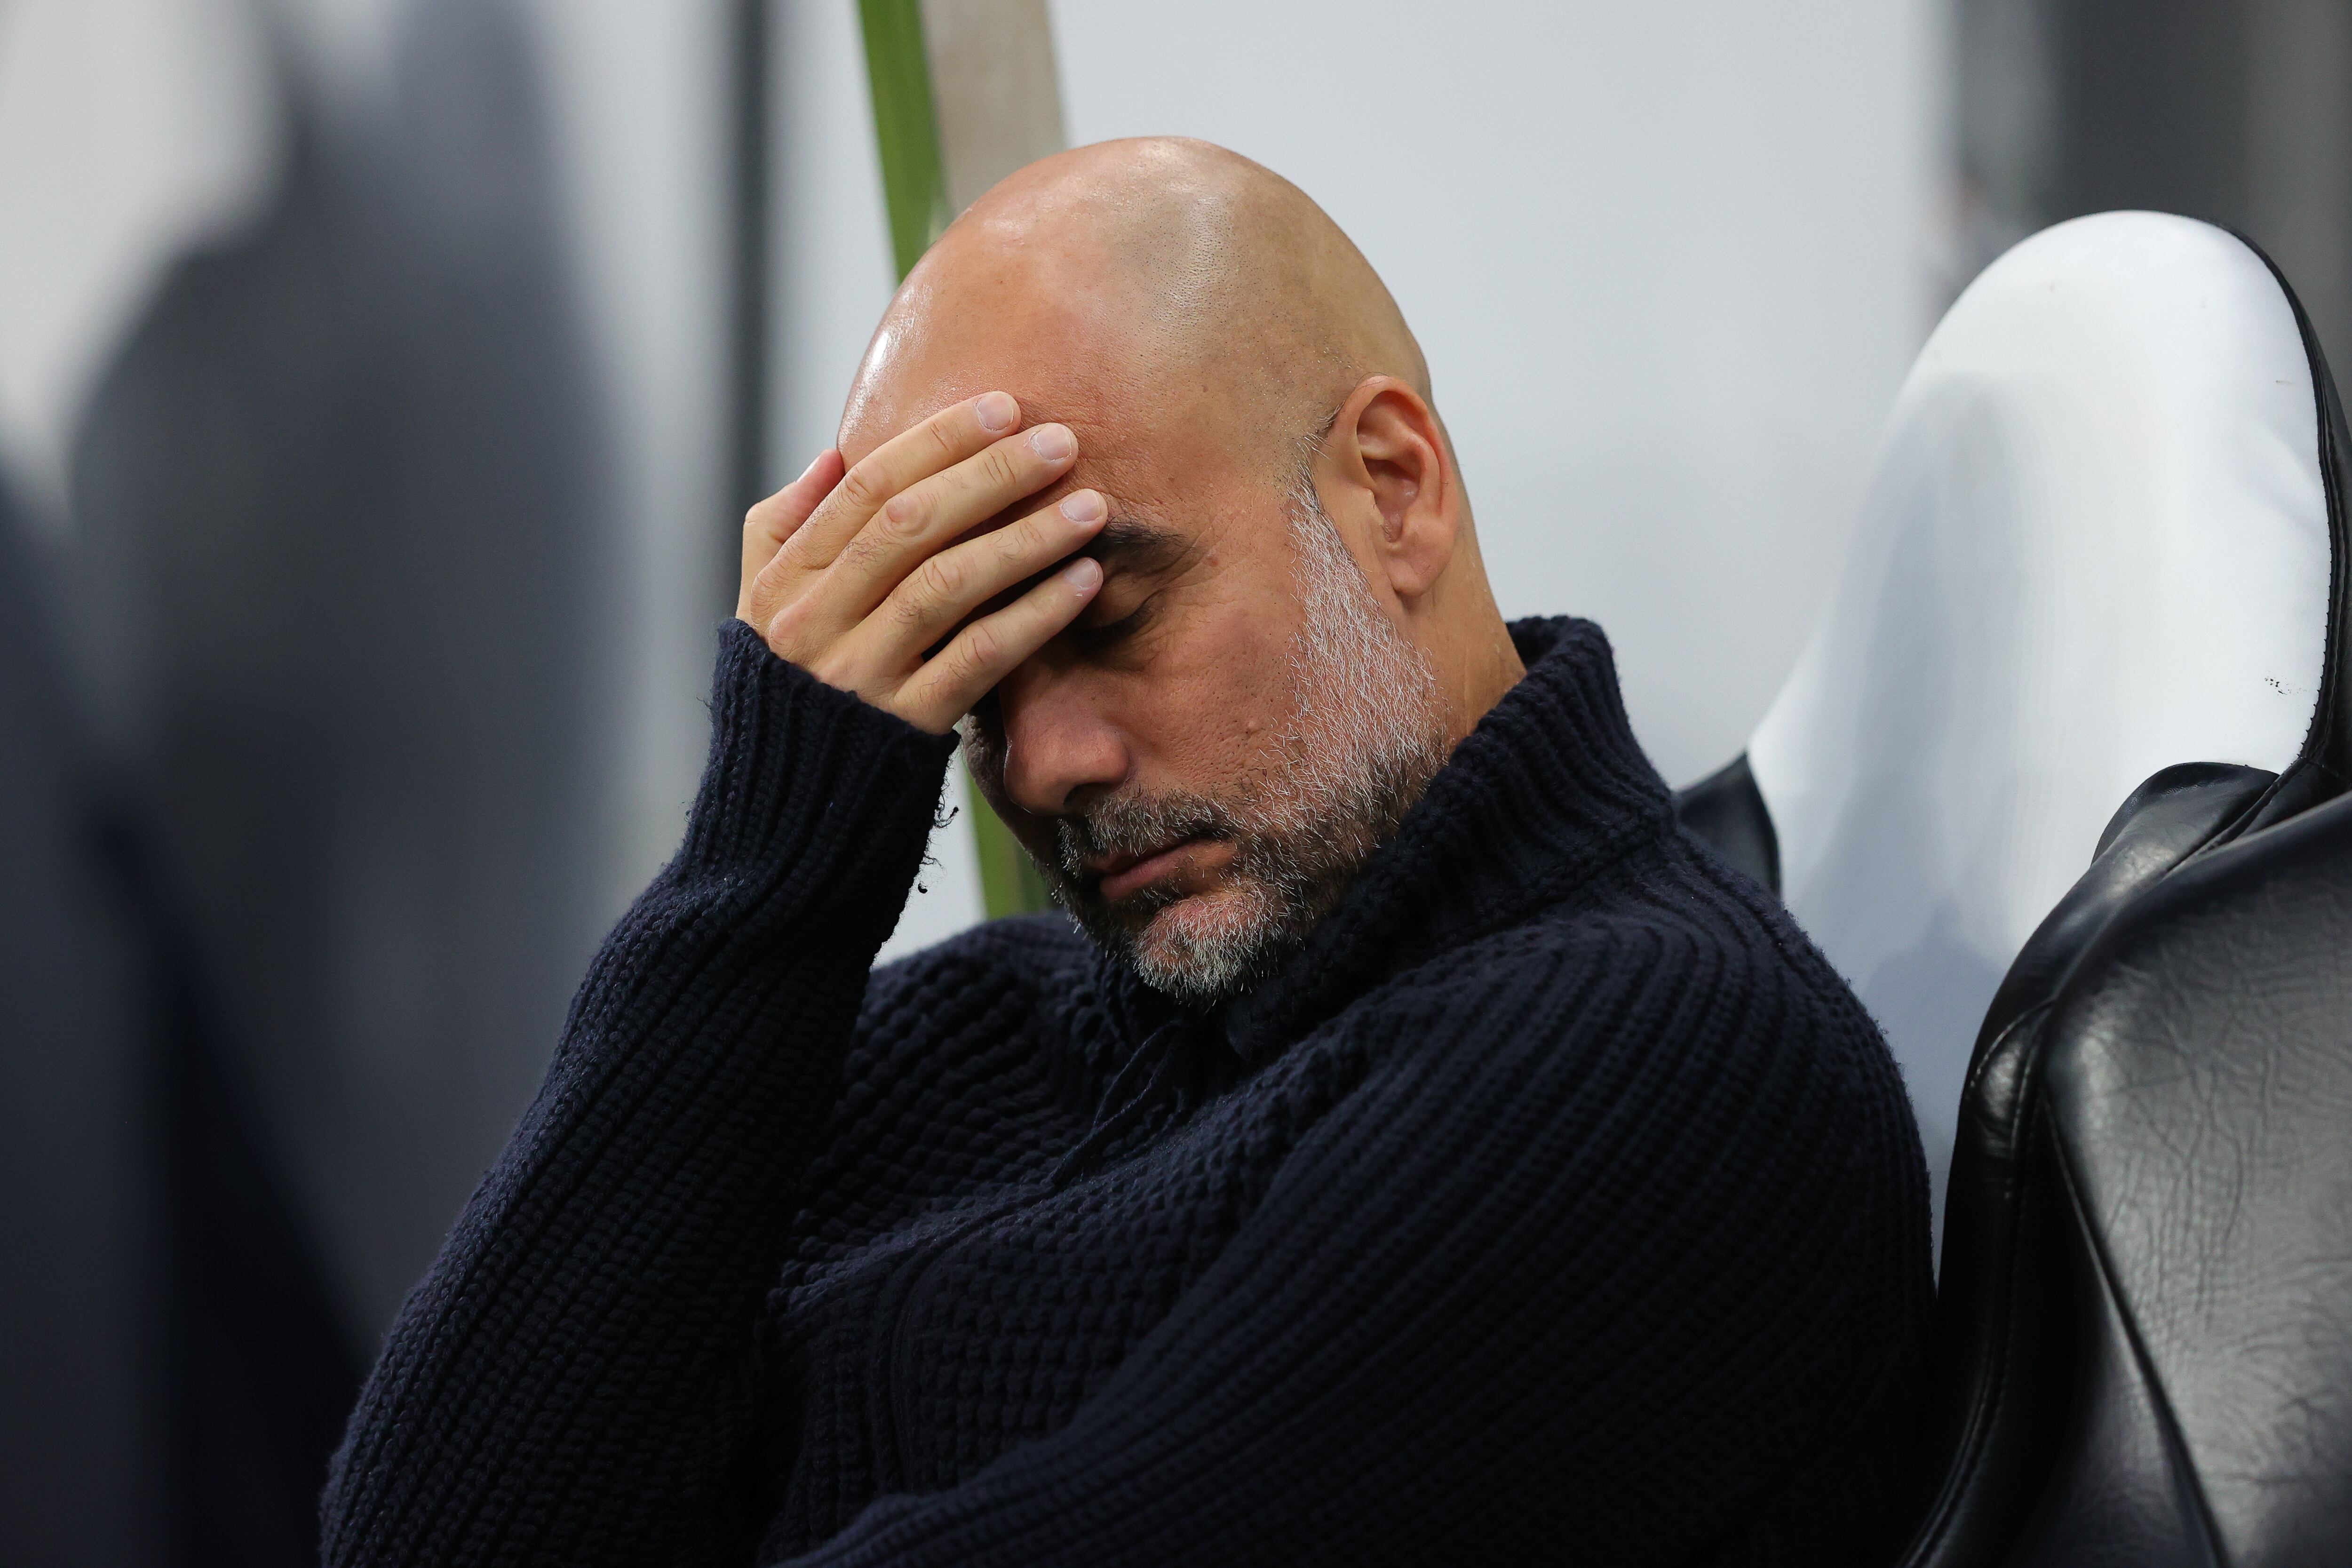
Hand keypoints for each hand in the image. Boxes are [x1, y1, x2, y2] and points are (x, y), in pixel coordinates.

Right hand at [738, 392, 1105, 734]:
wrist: (785, 819)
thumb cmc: (790, 699)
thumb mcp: (760, 612)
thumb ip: (785, 530)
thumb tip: (833, 456)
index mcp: (783, 581)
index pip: (866, 487)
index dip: (938, 440)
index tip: (1003, 407)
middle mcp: (814, 621)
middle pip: (910, 524)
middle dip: (992, 474)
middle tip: (1062, 443)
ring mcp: (859, 675)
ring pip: (948, 584)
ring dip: (1027, 538)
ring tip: (1090, 509)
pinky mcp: (905, 726)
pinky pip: (978, 657)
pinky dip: (1034, 615)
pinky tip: (1081, 583)